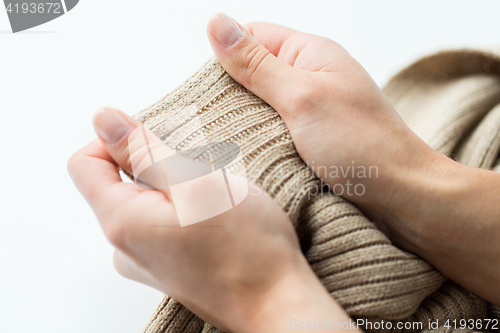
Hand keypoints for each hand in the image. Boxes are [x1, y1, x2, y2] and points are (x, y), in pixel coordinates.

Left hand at [68, 107, 359, 331]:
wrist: (277, 303)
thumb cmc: (247, 247)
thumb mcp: (196, 183)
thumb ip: (144, 151)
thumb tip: (103, 119)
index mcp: (122, 222)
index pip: (84, 163)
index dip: (116, 140)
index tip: (158, 142)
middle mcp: (124, 246)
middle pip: (117, 182)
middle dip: (156, 165)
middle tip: (200, 175)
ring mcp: (146, 261)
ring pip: (145, 202)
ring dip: (175, 187)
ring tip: (214, 199)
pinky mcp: (168, 267)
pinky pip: (162, 224)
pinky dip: (184, 209)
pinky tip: (216, 218)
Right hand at [207, 13, 499, 305]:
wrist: (401, 194)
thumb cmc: (359, 143)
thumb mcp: (301, 97)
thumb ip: (256, 64)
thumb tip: (217, 23)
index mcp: (311, 53)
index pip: (253, 37)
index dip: (227, 57)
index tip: (207, 91)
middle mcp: (311, 76)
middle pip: (255, 71)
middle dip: (232, 94)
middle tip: (213, 122)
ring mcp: (313, 107)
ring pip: (263, 104)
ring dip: (245, 120)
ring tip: (228, 142)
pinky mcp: (313, 136)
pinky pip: (276, 128)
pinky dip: (261, 138)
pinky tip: (249, 152)